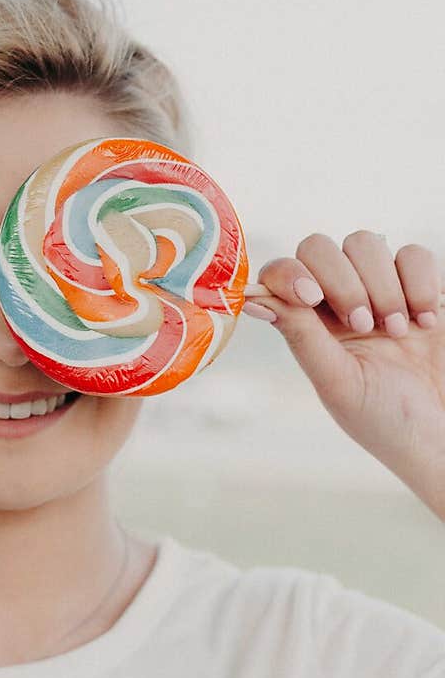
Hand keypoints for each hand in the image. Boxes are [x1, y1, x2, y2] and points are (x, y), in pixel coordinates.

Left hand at [244, 232, 444, 514]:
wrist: (443, 435)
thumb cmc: (387, 421)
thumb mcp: (338, 382)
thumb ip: (301, 336)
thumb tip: (252, 299)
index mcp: (309, 324)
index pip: (281, 273)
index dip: (288, 273)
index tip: (309, 297)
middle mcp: (339, 301)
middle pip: (319, 247)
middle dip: (341, 279)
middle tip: (364, 324)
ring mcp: (381, 289)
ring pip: (364, 242)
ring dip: (382, 285)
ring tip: (399, 330)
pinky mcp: (423, 287)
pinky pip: (413, 254)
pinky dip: (420, 282)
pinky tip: (426, 321)